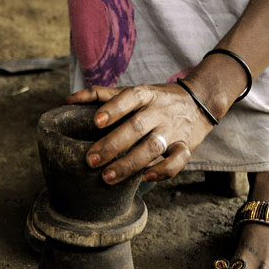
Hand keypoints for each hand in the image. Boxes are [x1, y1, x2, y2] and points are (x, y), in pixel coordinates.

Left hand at [66, 82, 215, 184]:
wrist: (200, 101)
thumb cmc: (157, 99)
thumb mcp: (135, 91)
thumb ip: (103, 95)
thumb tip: (68, 99)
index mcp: (146, 95)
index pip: (130, 97)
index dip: (113, 109)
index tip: (95, 122)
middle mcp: (159, 111)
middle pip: (136, 127)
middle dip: (113, 145)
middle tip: (91, 160)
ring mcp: (173, 130)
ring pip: (153, 147)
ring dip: (130, 164)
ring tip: (107, 177)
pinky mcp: (186, 146)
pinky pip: (177, 161)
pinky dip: (162, 170)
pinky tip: (145, 178)